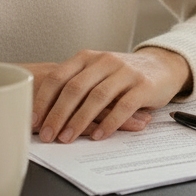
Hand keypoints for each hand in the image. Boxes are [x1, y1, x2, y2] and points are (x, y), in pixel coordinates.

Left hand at [24, 47, 192, 143]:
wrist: (162, 66)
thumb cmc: (122, 75)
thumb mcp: (96, 73)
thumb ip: (75, 86)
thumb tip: (43, 116)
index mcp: (87, 57)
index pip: (59, 77)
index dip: (44, 100)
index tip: (33, 121)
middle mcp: (105, 61)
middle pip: (75, 88)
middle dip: (58, 114)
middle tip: (48, 135)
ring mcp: (125, 72)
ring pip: (97, 97)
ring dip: (80, 120)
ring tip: (68, 138)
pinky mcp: (144, 85)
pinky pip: (124, 105)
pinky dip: (109, 123)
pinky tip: (99, 135)